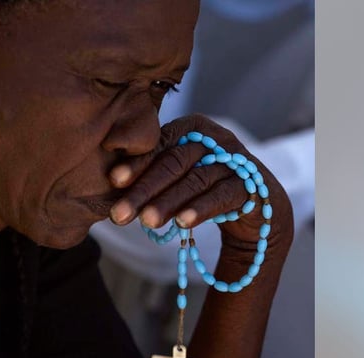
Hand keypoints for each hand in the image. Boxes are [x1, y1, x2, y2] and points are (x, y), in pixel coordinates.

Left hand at [109, 114, 293, 254]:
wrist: (252, 199)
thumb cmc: (201, 182)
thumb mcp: (177, 171)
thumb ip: (152, 170)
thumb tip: (111, 185)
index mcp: (190, 128)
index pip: (159, 145)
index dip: (136, 163)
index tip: (113, 181)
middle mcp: (213, 139)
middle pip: (174, 163)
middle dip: (144, 190)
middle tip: (119, 215)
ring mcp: (233, 161)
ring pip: (195, 180)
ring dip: (168, 202)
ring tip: (147, 222)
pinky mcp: (248, 184)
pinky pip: (221, 196)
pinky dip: (201, 209)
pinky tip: (182, 223)